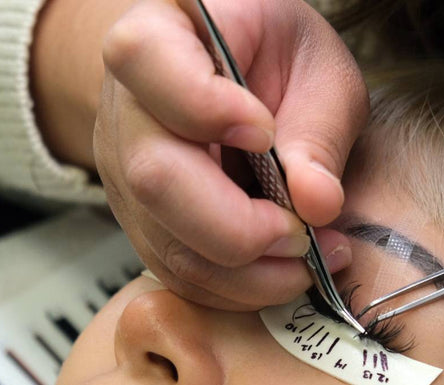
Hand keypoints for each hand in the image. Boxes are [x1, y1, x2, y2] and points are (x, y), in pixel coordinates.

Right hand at [92, 0, 367, 308]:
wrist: (233, 75)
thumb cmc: (275, 57)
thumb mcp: (315, 67)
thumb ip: (318, 128)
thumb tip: (317, 203)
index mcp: (156, 37)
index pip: (146, 61)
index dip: (205, 106)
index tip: (264, 132)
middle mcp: (125, 111)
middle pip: (155, 178)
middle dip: (239, 225)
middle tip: (302, 231)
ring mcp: (126, 177)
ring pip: (168, 245)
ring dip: (248, 272)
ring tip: (311, 258)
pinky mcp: (146, 228)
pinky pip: (181, 276)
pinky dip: (239, 289)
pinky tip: (284, 271)